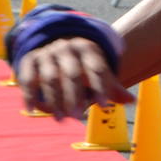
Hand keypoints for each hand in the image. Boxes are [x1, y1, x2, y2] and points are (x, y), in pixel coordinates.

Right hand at [17, 37, 133, 120]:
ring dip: (55, 100)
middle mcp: (67, 47)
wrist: (56, 41)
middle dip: (76, 97)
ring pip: (50, 78)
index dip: (100, 87)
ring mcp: (47, 53)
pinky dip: (30, 95)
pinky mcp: (29, 59)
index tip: (104, 105)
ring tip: (61, 119)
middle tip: (79, 117)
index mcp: (88, 48)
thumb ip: (112, 87)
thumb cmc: (83, 64)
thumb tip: (133, 102)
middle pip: (72, 74)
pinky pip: (28, 78)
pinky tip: (32, 111)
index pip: (97, 68)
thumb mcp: (98, 70)